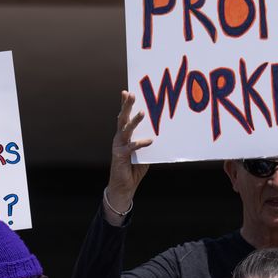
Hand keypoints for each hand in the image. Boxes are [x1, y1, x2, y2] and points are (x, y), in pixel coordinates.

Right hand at [106, 90, 153, 211]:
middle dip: (126, 106)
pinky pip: (132, 148)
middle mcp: (119, 138)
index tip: (127, 91)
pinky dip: (141, 143)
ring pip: (125, 130)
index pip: (124, 116)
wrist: (124, 186)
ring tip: (142, 113)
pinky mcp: (120, 156)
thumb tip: (160, 131)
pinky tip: (150, 140)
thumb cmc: (134, 168)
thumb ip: (147, 140)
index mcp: (124, 135)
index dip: (124, 104)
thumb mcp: (144, 151)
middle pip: (122, 118)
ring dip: (134, 121)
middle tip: (131, 94)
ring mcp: (118, 146)